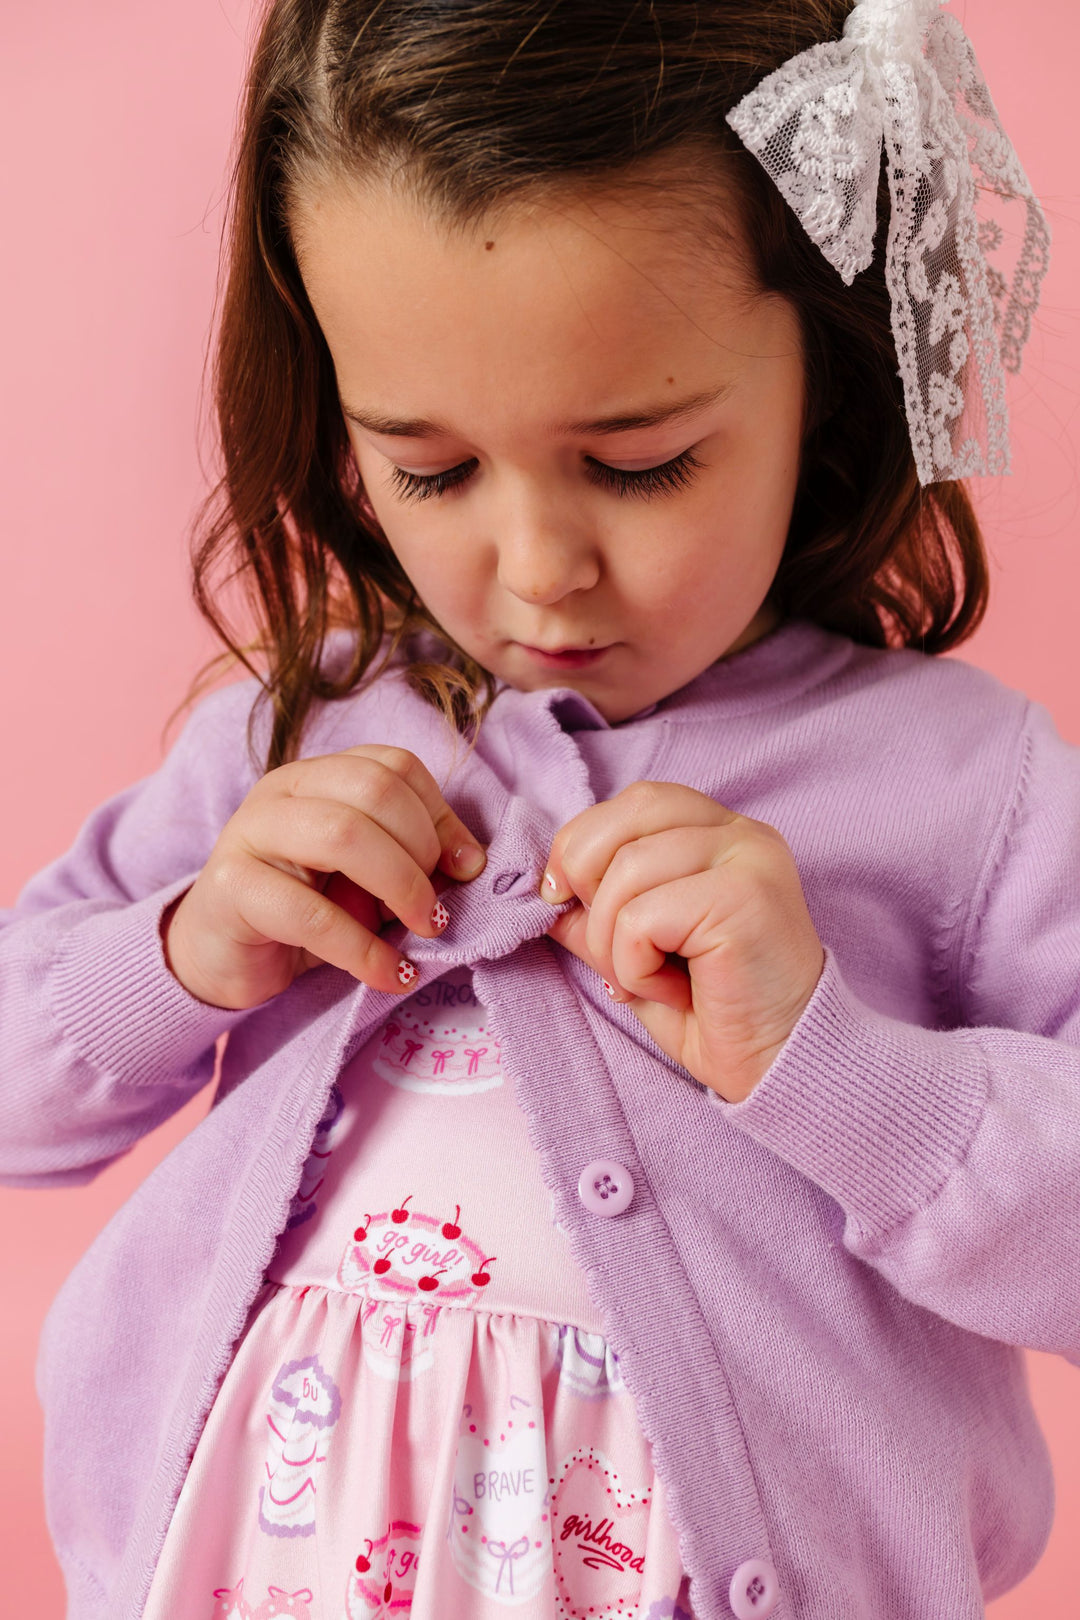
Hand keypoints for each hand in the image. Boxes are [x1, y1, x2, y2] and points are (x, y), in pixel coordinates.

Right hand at [161, 746, 486, 1010]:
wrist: (220, 956)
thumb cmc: (303, 912)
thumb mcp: (366, 879)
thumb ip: (411, 858)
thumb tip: (472, 862)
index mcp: (318, 775)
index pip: (394, 766)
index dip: (441, 815)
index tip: (465, 869)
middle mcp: (282, 790)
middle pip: (375, 791)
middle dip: (422, 853)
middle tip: (438, 907)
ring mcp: (250, 833)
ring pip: (342, 835)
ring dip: (400, 887)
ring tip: (424, 930)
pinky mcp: (231, 888)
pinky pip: (311, 914)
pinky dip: (364, 950)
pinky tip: (390, 974)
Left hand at [540, 782, 824, 1103]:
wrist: (784, 1066)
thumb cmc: (717, 1013)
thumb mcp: (638, 952)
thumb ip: (597, 914)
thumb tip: (543, 889)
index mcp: (724, 833)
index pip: (638, 801)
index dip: (584, 842)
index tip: (563, 899)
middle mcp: (744, 834)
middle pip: (628, 816)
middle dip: (586, 881)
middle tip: (605, 947)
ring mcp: (749, 860)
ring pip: (626, 871)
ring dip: (613, 943)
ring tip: (652, 981)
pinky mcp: (744, 897)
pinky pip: (642, 917)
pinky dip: (635, 965)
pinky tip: (671, 990)